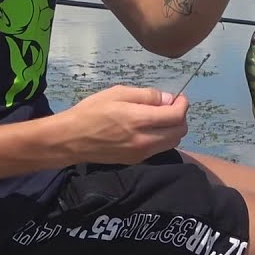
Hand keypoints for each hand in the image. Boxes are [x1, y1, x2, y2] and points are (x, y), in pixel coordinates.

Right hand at [61, 85, 188, 164]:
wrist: (71, 139)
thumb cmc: (92, 111)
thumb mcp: (117, 93)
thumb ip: (146, 96)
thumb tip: (168, 99)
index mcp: (140, 120)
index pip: (177, 115)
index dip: (183, 104)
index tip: (178, 97)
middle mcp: (145, 140)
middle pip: (180, 131)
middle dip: (181, 117)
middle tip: (170, 107)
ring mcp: (142, 153)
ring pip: (172, 142)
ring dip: (173, 129)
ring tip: (160, 118)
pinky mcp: (136, 161)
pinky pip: (159, 149)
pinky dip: (162, 138)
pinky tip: (149, 129)